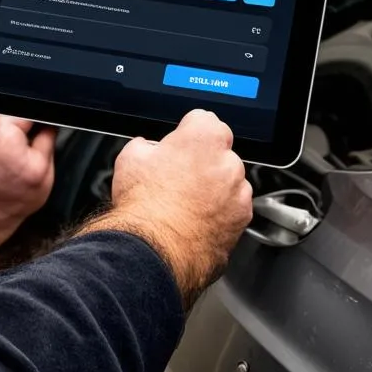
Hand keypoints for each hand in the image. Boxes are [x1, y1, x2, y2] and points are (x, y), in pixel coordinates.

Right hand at [77, 109, 251, 307]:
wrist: (153, 250)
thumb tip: (146, 150)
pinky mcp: (241, 223)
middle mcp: (229, 162)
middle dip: (201, 164)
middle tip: (175, 179)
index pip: (204, 120)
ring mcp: (238, 194)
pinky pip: (231, 212)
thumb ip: (146, 147)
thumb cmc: (144, 205)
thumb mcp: (130, 159)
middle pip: (218, 154)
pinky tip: (192, 223)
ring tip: (182, 205)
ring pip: (228, 184)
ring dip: (213, 191)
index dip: (187, 133)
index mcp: (204, 137)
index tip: (179, 144)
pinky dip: (218, 216)